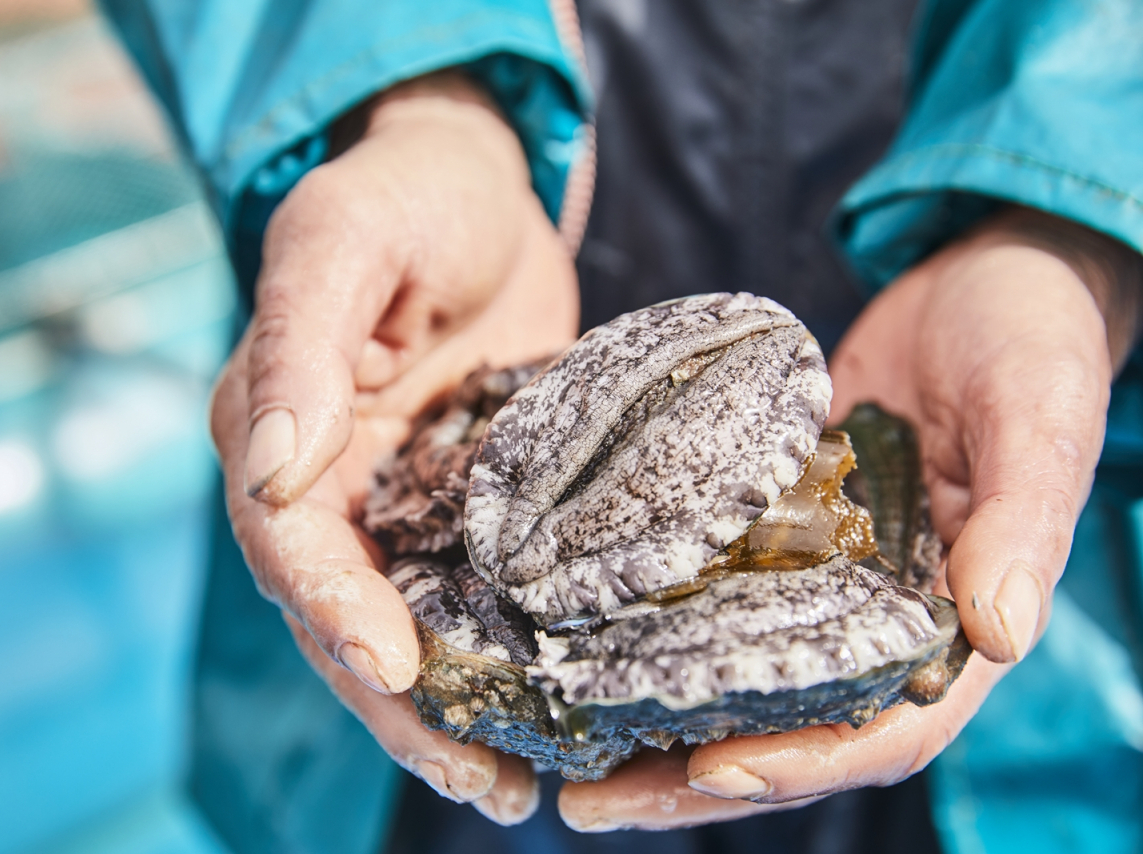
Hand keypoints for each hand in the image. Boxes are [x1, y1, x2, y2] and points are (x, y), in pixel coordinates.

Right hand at [209, 71, 578, 822]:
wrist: (478, 185)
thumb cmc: (406, 194)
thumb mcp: (343, 241)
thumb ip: (298, 346)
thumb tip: (271, 467)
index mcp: (276, 429)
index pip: (290, 544)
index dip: (337, 610)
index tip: (396, 668)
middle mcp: (327, 483)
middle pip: (344, 617)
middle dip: (398, 704)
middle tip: (476, 778)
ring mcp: (397, 501)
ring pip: (407, 624)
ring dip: (448, 709)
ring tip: (512, 786)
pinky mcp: (465, 503)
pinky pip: (474, 591)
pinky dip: (500, 654)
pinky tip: (551, 706)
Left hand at [558, 207, 1140, 829]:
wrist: (984, 279)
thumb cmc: (1033, 340)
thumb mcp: (1039, 420)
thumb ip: (1022, 524)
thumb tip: (1001, 634)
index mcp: (952, 623)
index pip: (884, 729)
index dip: (804, 763)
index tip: (712, 771)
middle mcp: (879, 621)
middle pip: (789, 729)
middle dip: (692, 775)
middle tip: (589, 801)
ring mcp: (821, 581)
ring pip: (737, 676)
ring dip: (657, 719)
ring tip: (563, 747)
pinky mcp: (776, 533)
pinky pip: (713, 594)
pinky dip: (656, 627)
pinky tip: (582, 638)